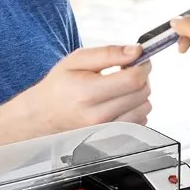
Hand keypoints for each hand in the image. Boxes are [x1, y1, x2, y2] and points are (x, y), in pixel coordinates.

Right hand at [31, 46, 152, 132]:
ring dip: (140, 93)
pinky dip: (136, 108)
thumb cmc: (60, 86)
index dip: (142, 65)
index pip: (133, 79)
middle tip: (128, 70)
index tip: (139, 58)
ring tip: (122, 86)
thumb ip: (108, 53)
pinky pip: (141, 120)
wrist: (44, 116)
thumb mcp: (77, 60)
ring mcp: (106, 130)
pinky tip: (121, 102)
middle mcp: (98, 116)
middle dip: (142, 76)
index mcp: (88, 93)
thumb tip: (136, 51)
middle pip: (142, 92)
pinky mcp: (113, 138)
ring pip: (145, 107)